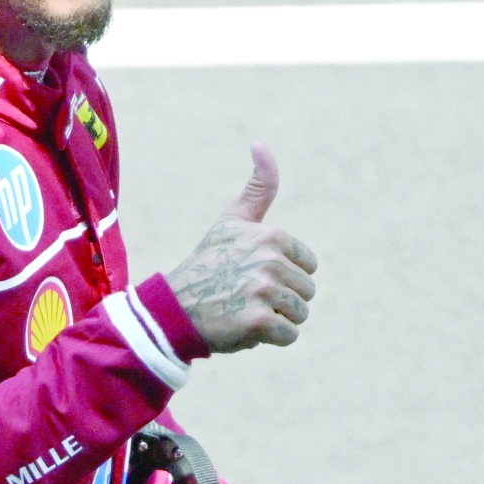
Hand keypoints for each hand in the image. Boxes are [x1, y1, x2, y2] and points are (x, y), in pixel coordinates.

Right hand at [165, 144, 316, 352]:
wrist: (174, 307)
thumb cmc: (208, 264)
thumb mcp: (233, 221)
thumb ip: (258, 188)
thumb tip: (260, 144)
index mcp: (272, 236)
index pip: (309, 266)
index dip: (284, 276)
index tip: (253, 275)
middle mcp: (270, 261)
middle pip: (307, 292)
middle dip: (281, 301)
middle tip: (245, 297)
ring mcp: (264, 292)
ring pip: (300, 315)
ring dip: (277, 320)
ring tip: (244, 311)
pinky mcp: (258, 322)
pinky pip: (289, 336)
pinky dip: (270, 339)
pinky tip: (244, 328)